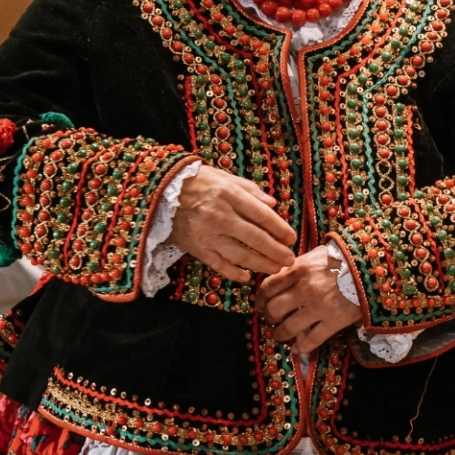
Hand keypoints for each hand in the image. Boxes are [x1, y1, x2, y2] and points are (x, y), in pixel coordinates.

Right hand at [167, 165, 296, 282]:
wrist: (162, 193)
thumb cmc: (200, 183)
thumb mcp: (226, 178)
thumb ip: (251, 190)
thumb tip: (273, 204)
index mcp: (229, 195)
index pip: (261, 215)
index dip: (279, 228)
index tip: (292, 238)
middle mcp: (220, 216)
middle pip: (254, 238)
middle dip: (276, 251)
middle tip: (290, 259)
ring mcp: (207, 234)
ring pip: (240, 255)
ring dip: (261, 264)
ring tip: (276, 268)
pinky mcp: (197, 248)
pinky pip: (218, 265)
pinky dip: (234, 273)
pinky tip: (248, 277)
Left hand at [256, 246, 360, 353]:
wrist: (373, 267)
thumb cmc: (345, 257)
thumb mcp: (316, 254)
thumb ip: (297, 265)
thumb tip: (280, 276)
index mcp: (297, 270)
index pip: (267, 288)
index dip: (260, 300)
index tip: (260, 305)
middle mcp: (303, 290)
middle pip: (273, 310)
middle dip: (269, 317)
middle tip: (272, 319)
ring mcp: (318, 308)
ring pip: (287, 328)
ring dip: (280, 334)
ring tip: (281, 335)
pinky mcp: (333, 322)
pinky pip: (311, 340)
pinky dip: (301, 347)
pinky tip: (297, 348)